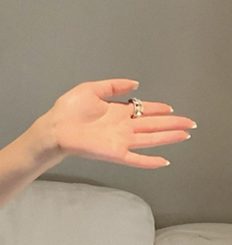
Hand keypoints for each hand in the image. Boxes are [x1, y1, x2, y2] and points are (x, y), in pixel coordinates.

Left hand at [42, 79, 195, 168]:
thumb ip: (113, 86)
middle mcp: (122, 126)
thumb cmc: (67, 110)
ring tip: (185, 135)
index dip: (157, 108)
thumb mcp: (90, 89)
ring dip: (168, 137)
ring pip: (151, 139)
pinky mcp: (115, 153)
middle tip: (190, 123)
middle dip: (172, 123)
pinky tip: (164, 161)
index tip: (170, 108)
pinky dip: (150, 161)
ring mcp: (120, 140)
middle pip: (152, 124)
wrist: (54, 129)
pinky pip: (136, 159)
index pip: (142, 110)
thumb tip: (135, 83)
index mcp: (117, 111)